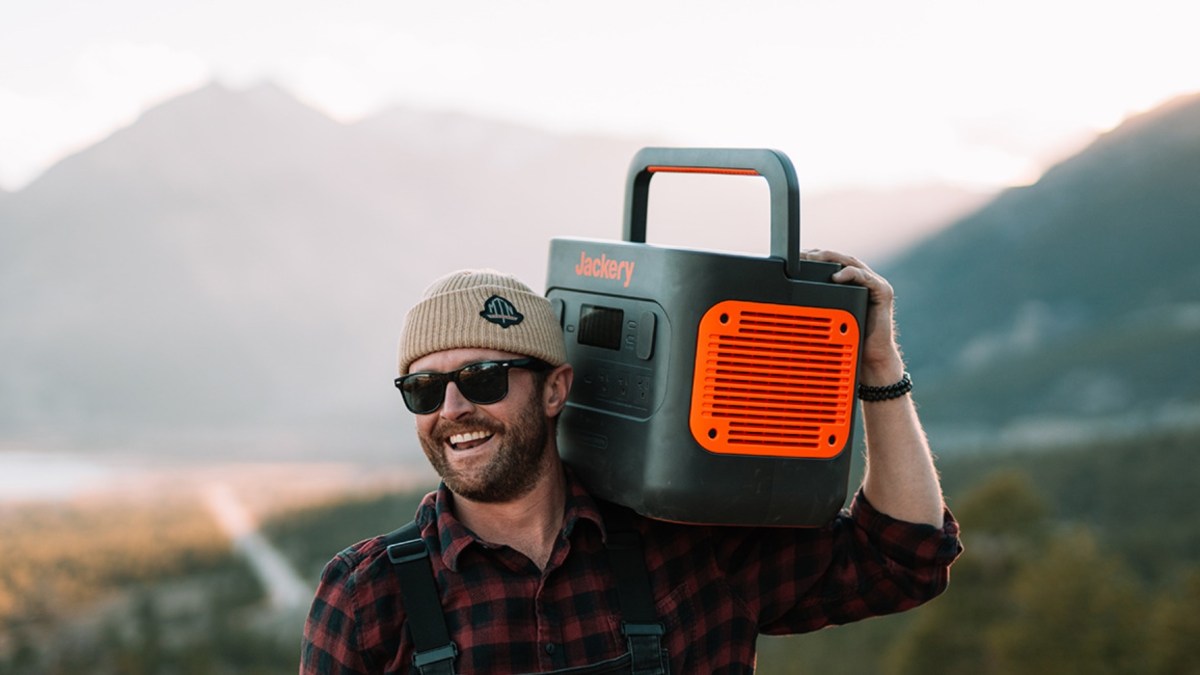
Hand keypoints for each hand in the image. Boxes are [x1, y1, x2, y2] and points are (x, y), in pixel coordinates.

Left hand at [800, 249, 903, 384]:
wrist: (869, 358)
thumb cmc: (847, 340)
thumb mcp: (824, 320)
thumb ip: (813, 308)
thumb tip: (786, 306)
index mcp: (847, 284)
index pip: (829, 263)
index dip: (812, 258)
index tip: (793, 258)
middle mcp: (861, 282)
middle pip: (839, 259)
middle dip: (819, 255)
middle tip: (801, 256)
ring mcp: (872, 285)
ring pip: (851, 263)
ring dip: (832, 258)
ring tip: (815, 259)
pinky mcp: (883, 292)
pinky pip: (866, 278)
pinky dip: (851, 274)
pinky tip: (836, 276)